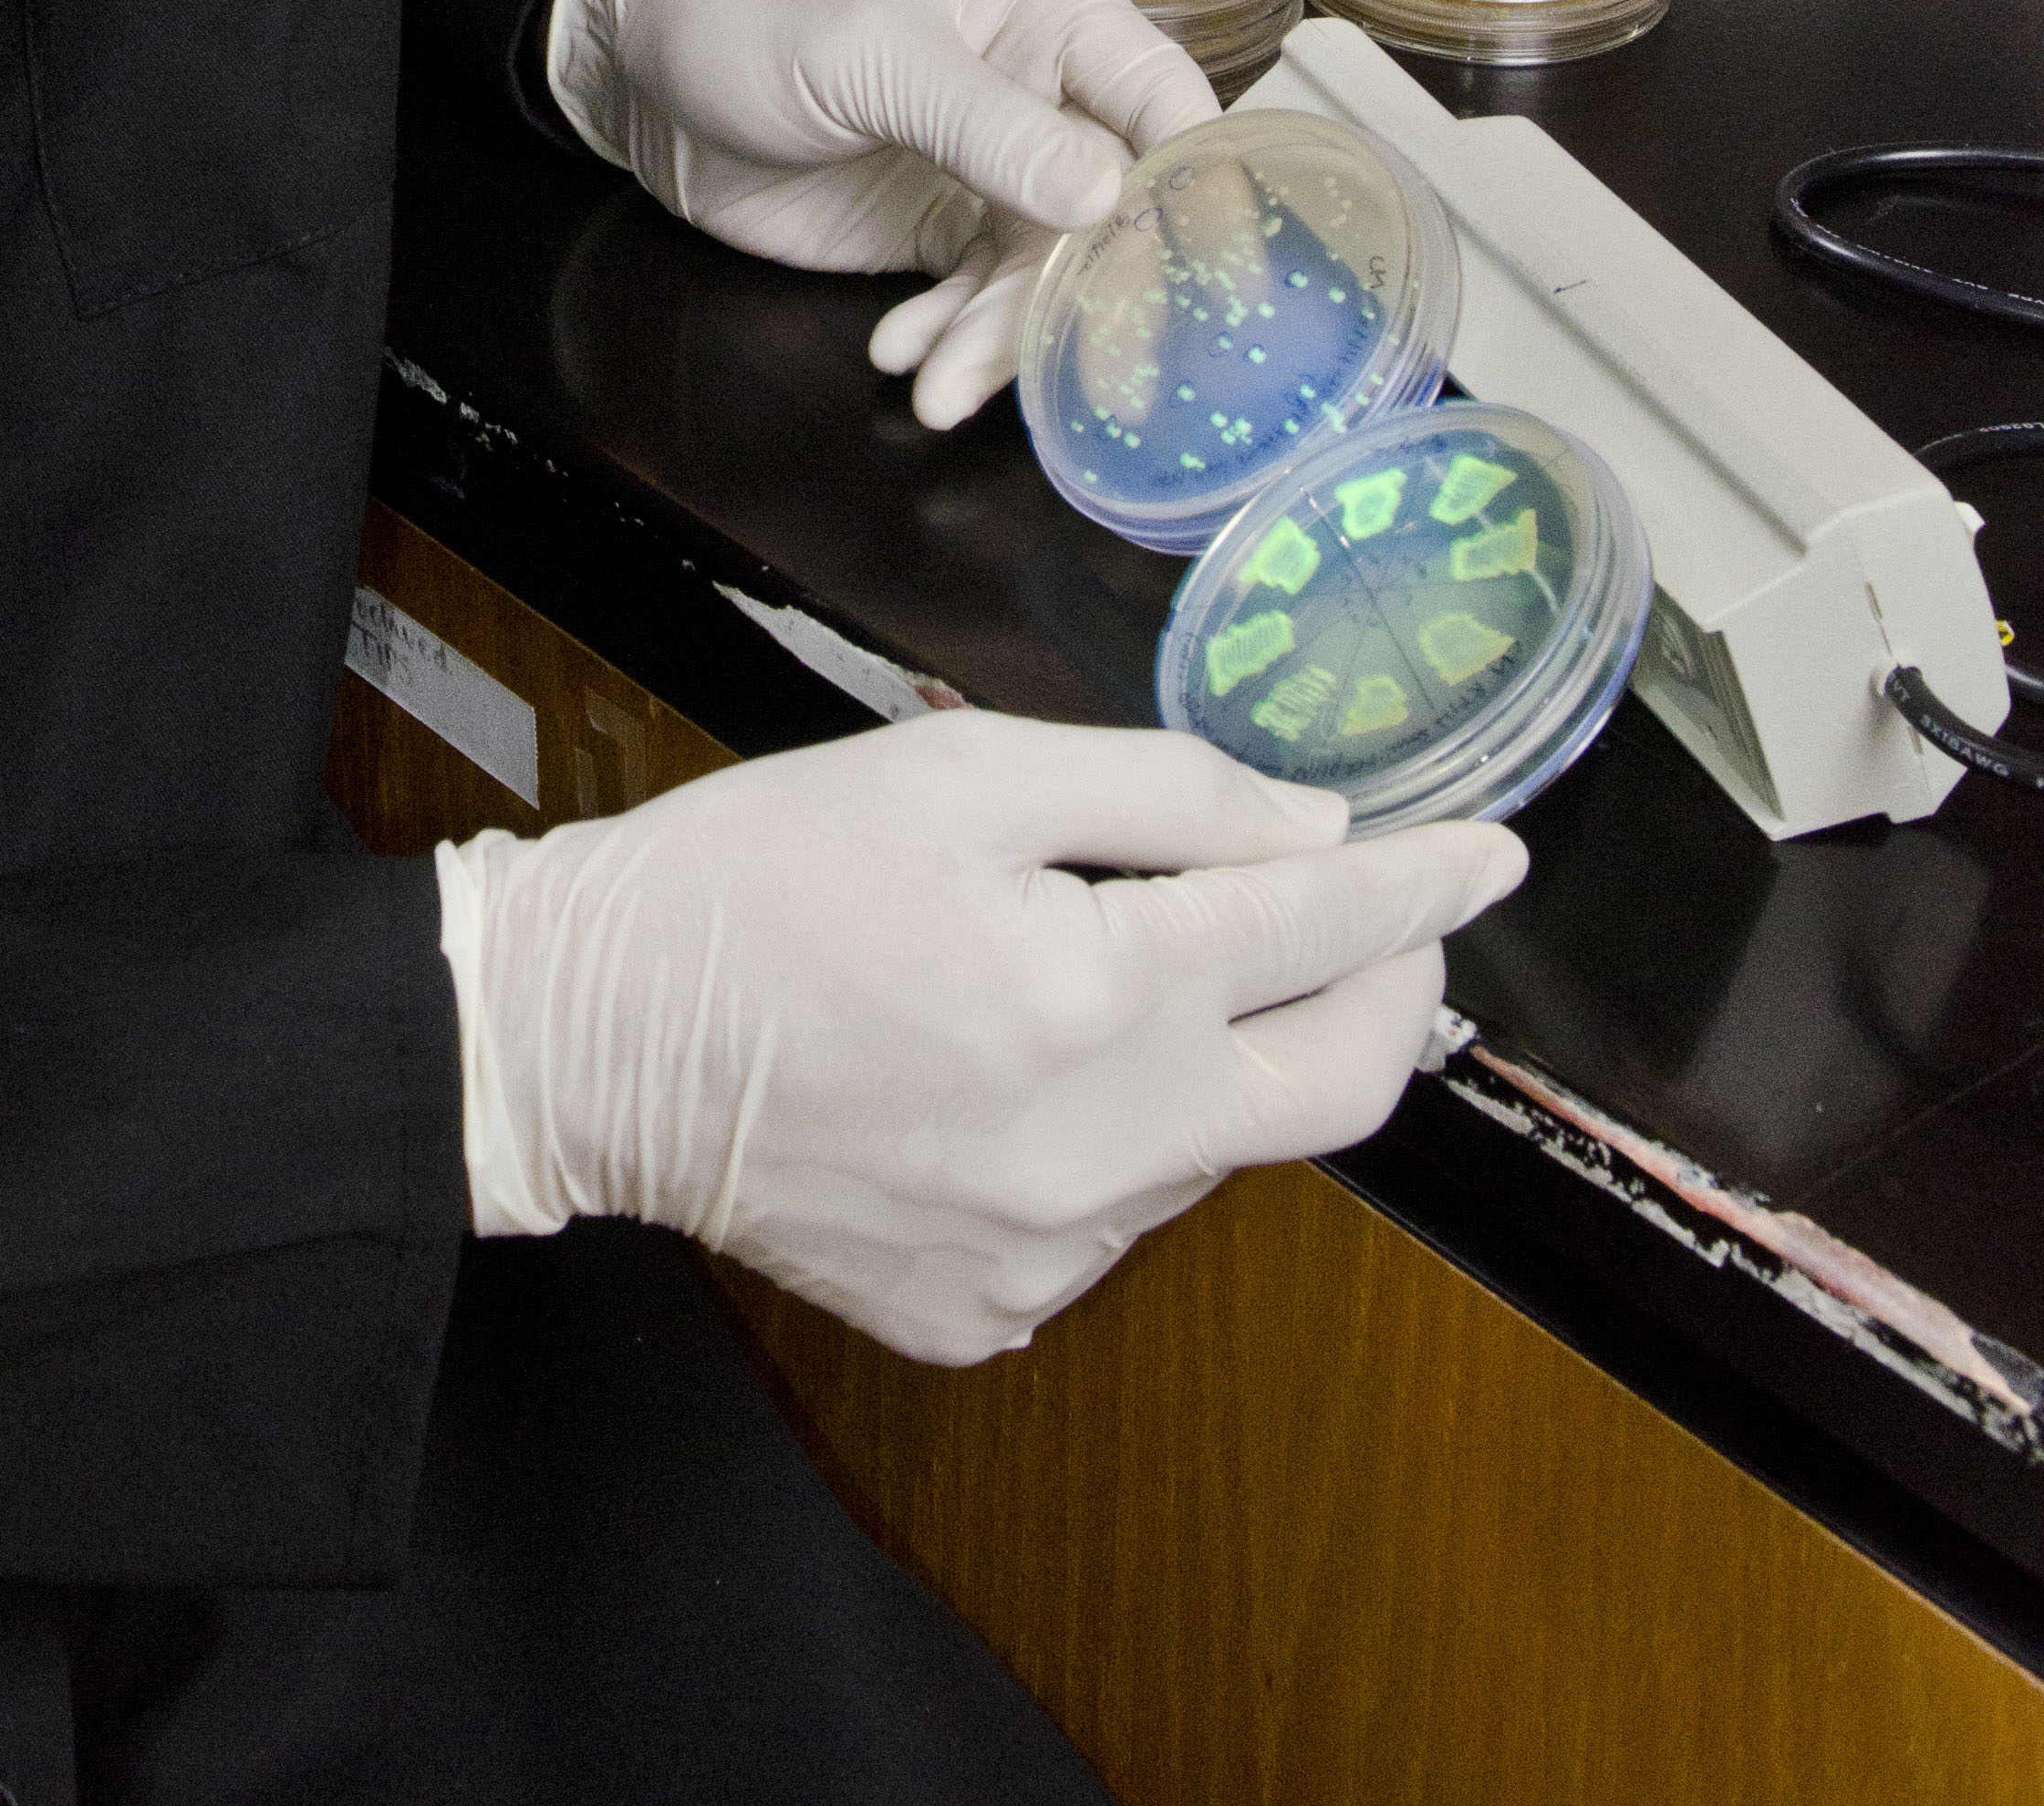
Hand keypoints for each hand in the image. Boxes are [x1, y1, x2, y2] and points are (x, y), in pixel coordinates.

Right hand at [437, 712, 1523, 1364]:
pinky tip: (1017, 1068)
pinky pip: (1111, 1217)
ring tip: (1118, 968)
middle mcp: (1092, 1150)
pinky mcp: (988, 1309)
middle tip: (1389, 924)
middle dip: (1392, 993)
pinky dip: (1112, 1134)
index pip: (1320, 930)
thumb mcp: (956, 769)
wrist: (588, 1042)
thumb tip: (1310, 834)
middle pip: (1336, 1087)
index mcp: (1089, 995)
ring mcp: (1044, 1253)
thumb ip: (1158, 794)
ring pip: (1216, 1146)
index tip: (1489, 853)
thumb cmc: (755, 878)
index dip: (1422, 883)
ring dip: (1219, 1055)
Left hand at [546, 0, 1217, 425]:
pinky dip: (948, 338)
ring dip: (999, 338)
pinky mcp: (940, 226)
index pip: (1161, 95)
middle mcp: (1040, 83)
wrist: (644, 70)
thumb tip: (1110, 200)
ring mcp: (993, 164)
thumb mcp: (872, 54)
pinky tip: (900, 354)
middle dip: (1082, 294)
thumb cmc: (756, 15)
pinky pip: (978, 299)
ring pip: (1045, 270)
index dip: (1193, 184)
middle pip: (1111, 207)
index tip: (1209, 282)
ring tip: (936, 385)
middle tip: (1075, 378)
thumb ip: (988, 125)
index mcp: (1046, 2)